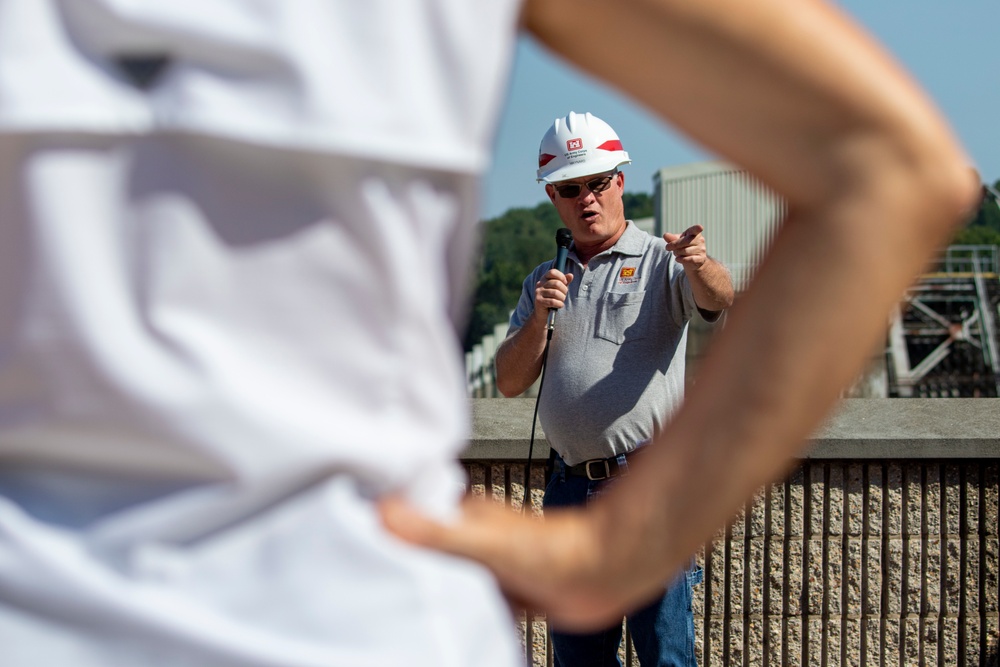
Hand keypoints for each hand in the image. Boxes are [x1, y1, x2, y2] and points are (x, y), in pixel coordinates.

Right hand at [379, 494, 645, 631]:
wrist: (603, 572)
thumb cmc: (554, 549)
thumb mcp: (485, 542)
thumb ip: (437, 533)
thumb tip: (386, 512)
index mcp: (463, 519)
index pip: (412, 522)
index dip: (384, 531)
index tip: (352, 541)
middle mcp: (474, 540)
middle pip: (427, 555)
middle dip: (404, 567)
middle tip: (370, 585)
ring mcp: (490, 566)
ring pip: (448, 581)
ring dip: (432, 593)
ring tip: (397, 607)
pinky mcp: (507, 592)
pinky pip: (472, 603)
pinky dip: (459, 611)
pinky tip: (444, 623)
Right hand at [531, 269, 573, 322]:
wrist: (542, 315)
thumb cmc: (552, 300)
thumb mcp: (559, 290)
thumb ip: (564, 282)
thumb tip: (571, 275)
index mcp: (544, 279)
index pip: (553, 272)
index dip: (561, 276)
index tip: (565, 283)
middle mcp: (540, 284)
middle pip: (556, 283)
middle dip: (564, 290)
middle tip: (564, 295)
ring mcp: (538, 292)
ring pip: (555, 293)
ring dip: (562, 298)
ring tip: (561, 301)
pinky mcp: (539, 301)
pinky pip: (553, 301)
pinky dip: (559, 304)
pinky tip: (559, 306)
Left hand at [663, 225, 706, 268]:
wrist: (693, 261)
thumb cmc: (684, 247)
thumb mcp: (677, 241)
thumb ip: (672, 238)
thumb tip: (665, 235)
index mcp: (694, 233)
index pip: (696, 230)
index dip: (698, 228)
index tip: (700, 227)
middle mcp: (700, 240)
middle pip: (686, 241)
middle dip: (674, 245)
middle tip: (668, 247)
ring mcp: (701, 250)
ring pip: (685, 251)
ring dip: (677, 253)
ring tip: (676, 253)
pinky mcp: (701, 259)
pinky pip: (689, 259)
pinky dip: (681, 259)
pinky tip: (678, 259)